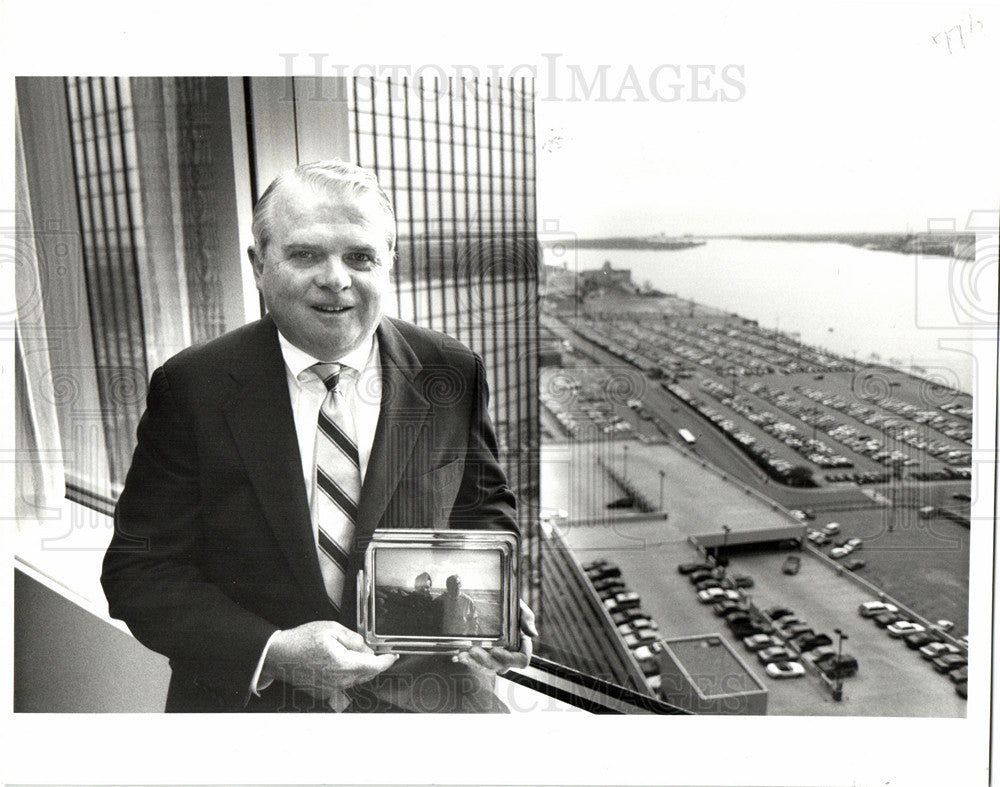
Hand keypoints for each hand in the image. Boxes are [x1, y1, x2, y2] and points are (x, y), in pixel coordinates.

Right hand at [262, 620, 397, 700]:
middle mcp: (338, 680)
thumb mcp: (332, 629)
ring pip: (355, 680)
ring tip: (357, 655)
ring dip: (361, 669)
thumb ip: (353, 639)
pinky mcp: (323, 691)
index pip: (373, 666)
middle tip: (378, 653)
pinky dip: (348, 675)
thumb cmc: (301, 640)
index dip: (386, 661)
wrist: (279, 655)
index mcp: (343, 664)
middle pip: (366, 675)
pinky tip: (342, 664)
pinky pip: (342, 684)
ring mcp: (330, 688)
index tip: (393, 656)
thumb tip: (366, 649)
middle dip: (375, 664)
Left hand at [454, 600, 536, 674]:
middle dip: (486, 660)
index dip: (509, 659)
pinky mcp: (483, 656)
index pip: (521, 660)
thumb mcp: (519, 607)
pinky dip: (468, 661)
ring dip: (475, 662)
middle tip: (474, 649)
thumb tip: (533, 634)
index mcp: (521, 645)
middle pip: (501, 666)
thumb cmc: (509, 604)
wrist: (492, 598)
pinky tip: (459, 656)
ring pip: (487, 668)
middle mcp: (509, 655)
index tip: (495, 650)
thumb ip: (527, 618)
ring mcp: (495, 657)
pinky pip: (476, 663)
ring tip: (464, 653)